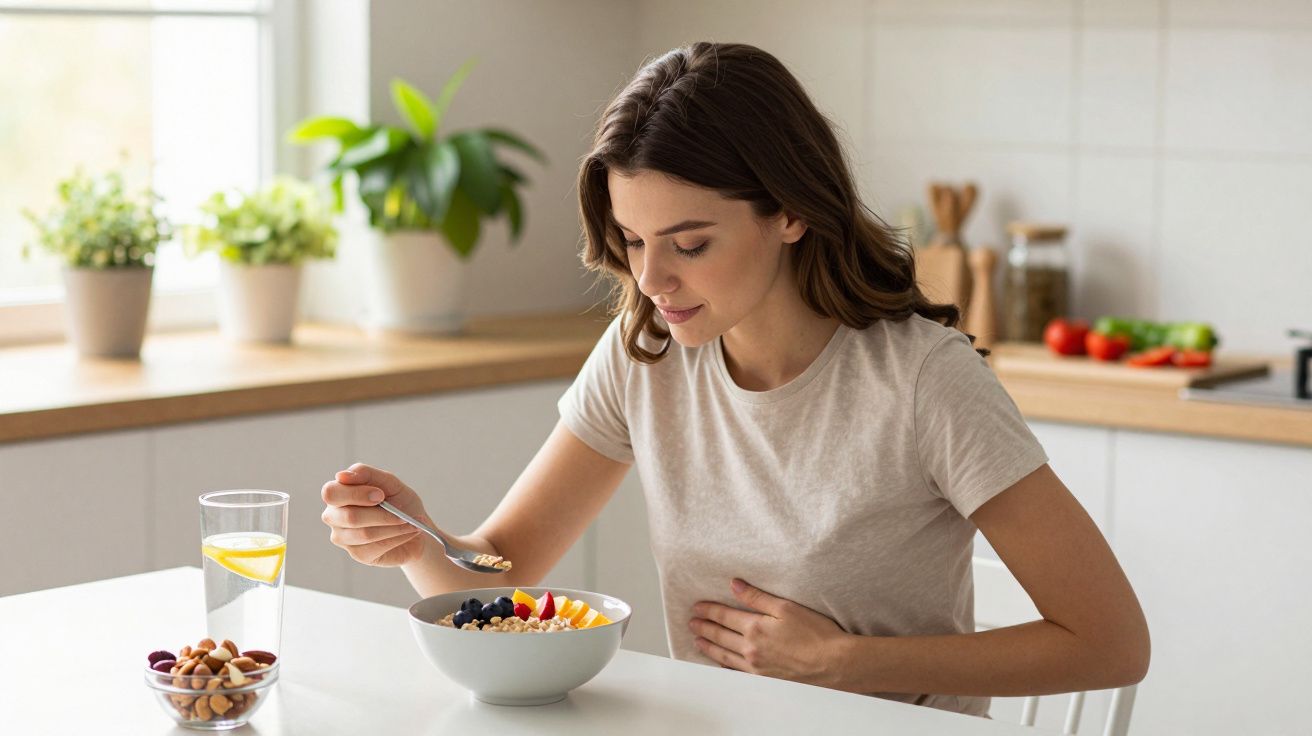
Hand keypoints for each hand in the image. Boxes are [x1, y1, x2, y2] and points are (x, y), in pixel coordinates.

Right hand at [320, 463, 428, 566]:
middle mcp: (334, 516)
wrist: (417, 526)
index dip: (356, 494)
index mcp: (338, 494)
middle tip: (401, 513)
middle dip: (380, 514)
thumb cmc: (398, 501)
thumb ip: (366, 474)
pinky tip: (408, 532)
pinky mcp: (358, 554)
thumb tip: (342, 475)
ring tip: (411, 522)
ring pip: (365, 533)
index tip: (381, 495)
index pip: (331, 493)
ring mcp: (343, 537)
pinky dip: (398, 537)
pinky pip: (376, 546)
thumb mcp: (389, 482)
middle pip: (349, 517)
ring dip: (394, 526)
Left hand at [690, 578, 848, 687]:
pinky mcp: (765, 679)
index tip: (697, 606)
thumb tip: (735, 585)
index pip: (724, 616)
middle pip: (720, 636)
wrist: (834, 664)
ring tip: (698, 641)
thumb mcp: (786, 607)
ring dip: (709, 647)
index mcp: (755, 628)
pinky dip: (725, 666)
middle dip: (704, 628)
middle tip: (692, 623)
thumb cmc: (816, 634)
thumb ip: (757, 597)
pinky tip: (721, 664)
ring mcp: (756, 667)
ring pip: (724, 655)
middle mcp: (751, 649)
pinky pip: (737, 673)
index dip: (709, 610)